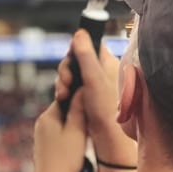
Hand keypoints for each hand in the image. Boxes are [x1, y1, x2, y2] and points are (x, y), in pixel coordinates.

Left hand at [30, 91, 86, 171]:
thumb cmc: (65, 160)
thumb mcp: (77, 131)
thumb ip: (79, 108)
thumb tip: (82, 88)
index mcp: (47, 116)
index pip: (65, 96)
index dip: (79, 97)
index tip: (91, 102)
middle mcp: (42, 123)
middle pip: (64, 109)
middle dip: (78, 113)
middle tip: (91, 121)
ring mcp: (42, 136)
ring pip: (63, 122)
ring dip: (75, 125)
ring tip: (86, 135)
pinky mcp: (46, 147)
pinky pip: (60, 134)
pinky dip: (71, 135)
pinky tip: (78, 146)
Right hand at [56, 30, 136, 165]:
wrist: (110, 139)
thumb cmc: (106, 109)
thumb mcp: (93, 79)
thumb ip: (86, 56)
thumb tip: (79, 33)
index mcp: (108, 62)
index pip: (88, 45)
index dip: (74, 52)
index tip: (69, 64)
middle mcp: (103, 71)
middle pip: (76, 60)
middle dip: (65, 71)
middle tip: (64, 84)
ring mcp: (96, 85)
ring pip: (73, 75)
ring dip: (63, 82)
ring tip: (62, 95)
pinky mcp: (89, 97)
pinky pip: (72, 88)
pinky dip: (65, 91)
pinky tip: (62, 100)